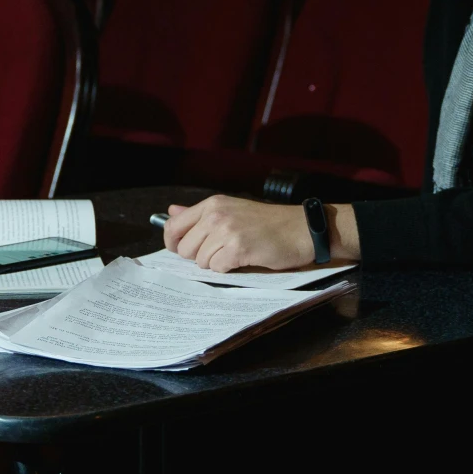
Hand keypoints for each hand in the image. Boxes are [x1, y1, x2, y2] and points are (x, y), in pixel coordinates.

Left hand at [163, 196, 357, 272]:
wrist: (302, 229)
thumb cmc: (269, 223)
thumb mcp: (232, 211)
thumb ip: (199, 214)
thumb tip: (170, 211)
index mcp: (212, 204)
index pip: (173, 226)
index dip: (173, 243)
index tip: (185, 251)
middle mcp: (216, 214)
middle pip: (184, 248)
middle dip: (199, 256)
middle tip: (222, 252)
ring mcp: (227, 230)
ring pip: (200, 261)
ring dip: (216, 264)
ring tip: (236, 254)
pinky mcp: (238, 248)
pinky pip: (217, 268)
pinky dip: (228, 269)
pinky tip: (244, 259)